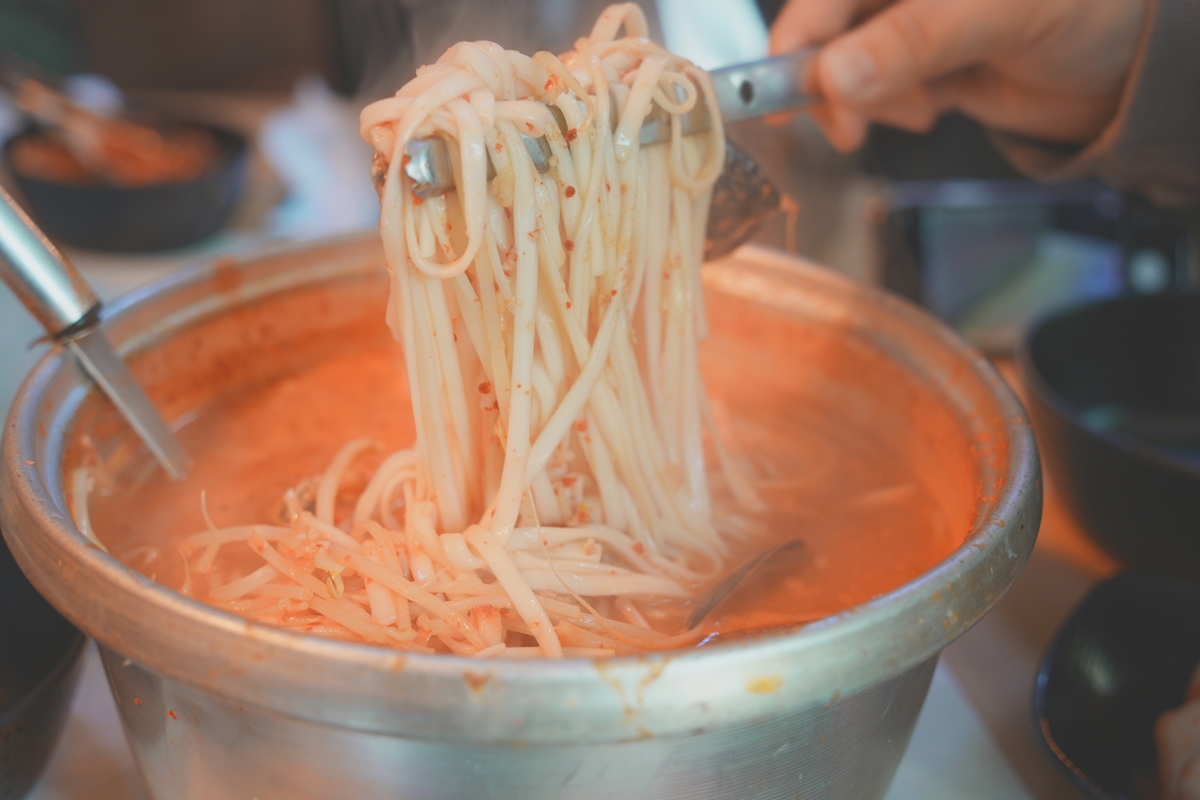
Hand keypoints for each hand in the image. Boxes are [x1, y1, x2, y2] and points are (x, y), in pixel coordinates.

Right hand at [769, 0, 1147, 151]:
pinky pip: (883, 93)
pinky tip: (935, 105)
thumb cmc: (1093, 6)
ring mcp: (914, 25)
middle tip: (852, 125)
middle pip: (830, 32)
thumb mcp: (998, 12)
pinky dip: (896, 110)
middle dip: (838, 82)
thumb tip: (835, 76)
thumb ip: (913, 41)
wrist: (1139, 64)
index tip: (789, 92)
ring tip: (922, 108)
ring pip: (852, 70)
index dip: (800, 37)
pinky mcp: (927, 63)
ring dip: (871, 101)